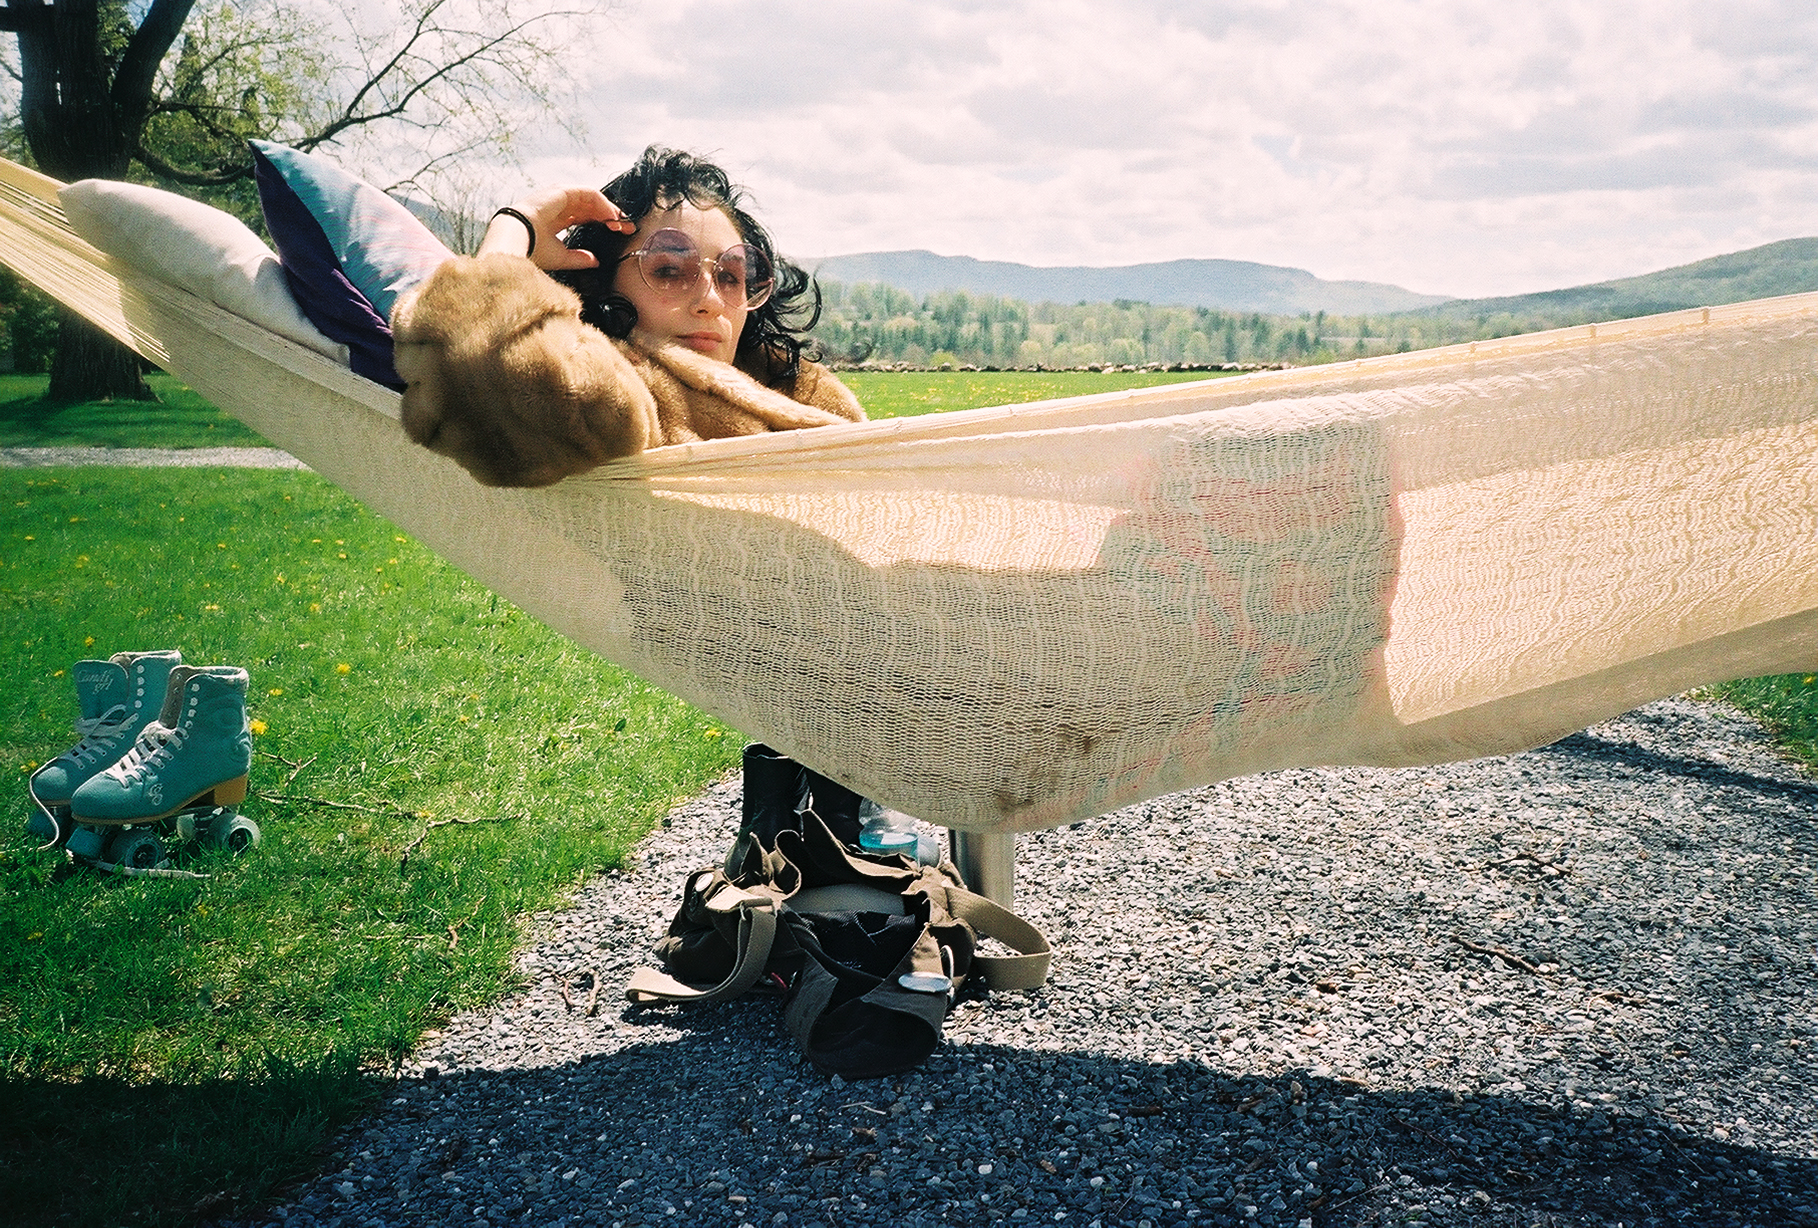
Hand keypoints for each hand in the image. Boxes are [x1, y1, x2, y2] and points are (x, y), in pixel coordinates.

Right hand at [478, 186, 634, 269]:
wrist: (516, 239)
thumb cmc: (531, 249)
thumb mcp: (561, 257)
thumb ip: (579, 258)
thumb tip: (595, 261)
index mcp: (556, 220)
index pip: (585, 217)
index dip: (603, 223)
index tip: (619, 232)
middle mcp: (558, 206)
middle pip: (591, 207)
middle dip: (610, 217)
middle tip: (627, 227)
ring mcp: (559, 197)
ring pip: (591, 199)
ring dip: (609, 210)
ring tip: (621, 222)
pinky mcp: (562, 191)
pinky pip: (588, 193)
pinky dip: (602, 203)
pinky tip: (612, 215)